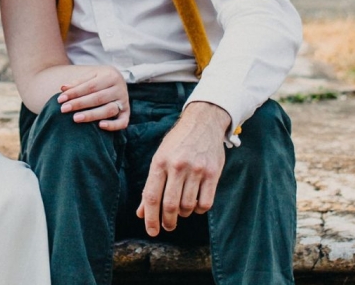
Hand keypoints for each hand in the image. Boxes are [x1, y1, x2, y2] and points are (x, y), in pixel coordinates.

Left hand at [56, 66, 129, 130]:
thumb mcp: (91, 76)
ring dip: (92, 115)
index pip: (90, 86)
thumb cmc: (100, 79)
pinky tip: (100, 126)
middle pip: (98, 98)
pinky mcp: (127, 113)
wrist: (118, 80)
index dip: (74, 93)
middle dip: (79, 104)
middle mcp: (120, 88)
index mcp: (111, 76)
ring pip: (109, 110)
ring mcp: (124, 101)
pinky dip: (113, 125)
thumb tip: (63, 88)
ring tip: (76, 118)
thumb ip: (78, 82)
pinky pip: (123, 122)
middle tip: (64, 109)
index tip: (60, 99)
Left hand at [136, 101, 230, 235]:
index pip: (151, 196)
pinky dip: (199, 209)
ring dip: (183, 214)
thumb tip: (141, 213)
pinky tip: (195, 204)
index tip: (151, 231)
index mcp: (160, 162)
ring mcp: (196, 169)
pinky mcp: (213, 173)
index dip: (150, 217)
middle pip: (170, 205)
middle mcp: (177, 166)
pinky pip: (206, 203)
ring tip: (181, 209)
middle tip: (167, 226)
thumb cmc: (177, 143)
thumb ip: (151, 186)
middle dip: (167, 221)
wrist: (203, 122)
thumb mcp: (159, 158)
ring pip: (188, 206)